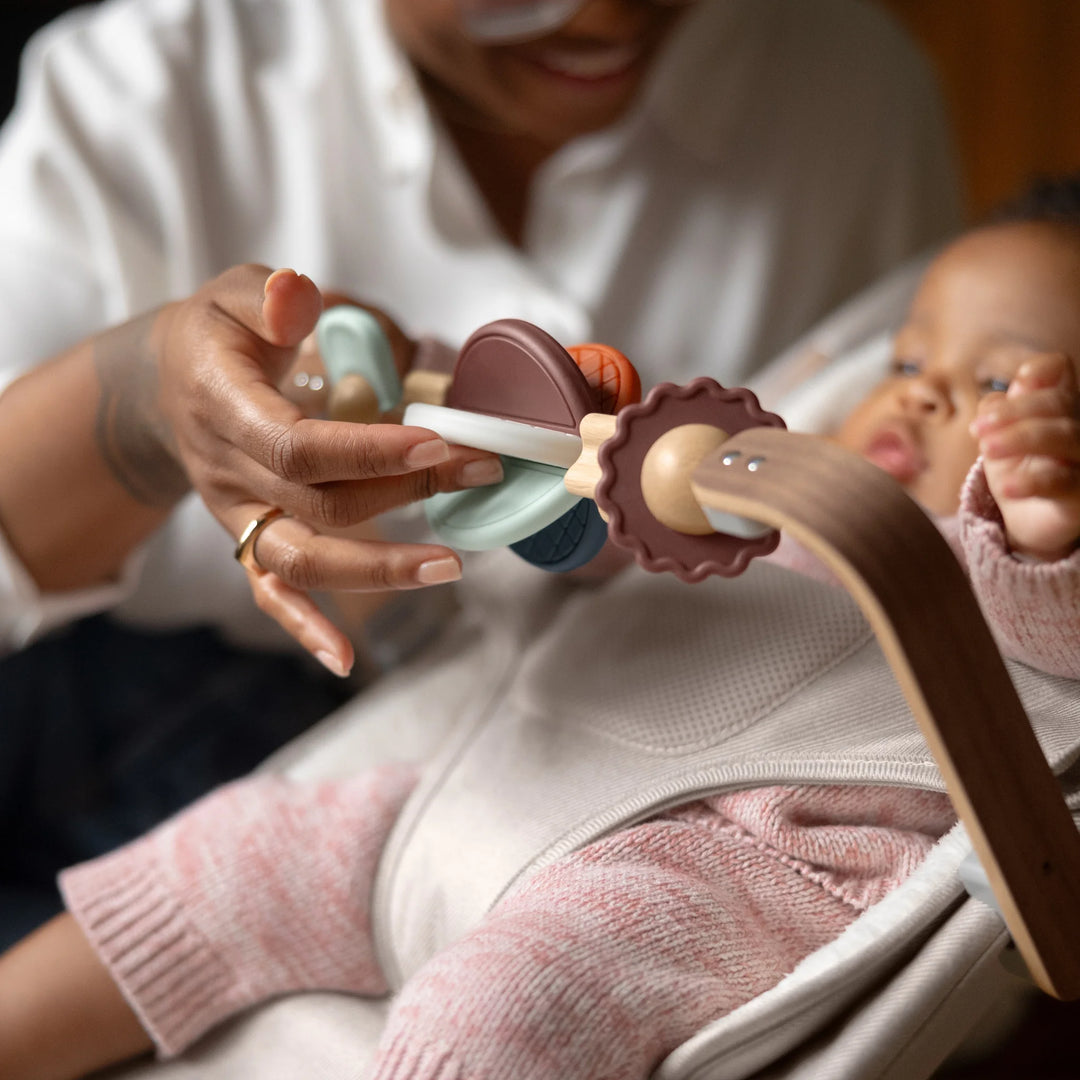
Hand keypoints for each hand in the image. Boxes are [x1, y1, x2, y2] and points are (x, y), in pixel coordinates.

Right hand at [150, 265, 500, 674]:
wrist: (169, 384)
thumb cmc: (220, 334)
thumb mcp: (236, 292)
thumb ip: (270, 297)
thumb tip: (302, 299)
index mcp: (224, 408)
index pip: (300, 448)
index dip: (369, 453)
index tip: (438, 444)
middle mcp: (228, 472)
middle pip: (320, 504)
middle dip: (407, 495)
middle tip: (481, 471)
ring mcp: (237, 516)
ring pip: (302, 559)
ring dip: (376, 569)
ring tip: (450, 567)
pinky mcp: (247, 539)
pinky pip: (269, 592)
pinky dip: (305, 628)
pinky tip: (347, 659)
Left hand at [972, 352, 1079, 560]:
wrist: (1025, 518)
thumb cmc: (1015, 467)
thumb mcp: (996, 436)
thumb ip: (996, 412)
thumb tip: (996, 397)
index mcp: (1056, 407)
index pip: (1061, 372)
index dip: (1044, 369)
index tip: (1021, 377)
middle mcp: (1077, 428)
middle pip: (1059, 403)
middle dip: (1015, 411)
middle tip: (978, 429)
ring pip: (1065, 436)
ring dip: (1020, 438)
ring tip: (987, 449)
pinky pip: (1062, 482)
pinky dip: (1032, 482)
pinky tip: (1006, 486)